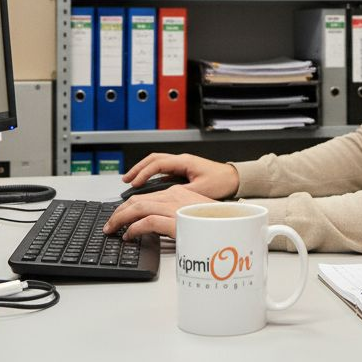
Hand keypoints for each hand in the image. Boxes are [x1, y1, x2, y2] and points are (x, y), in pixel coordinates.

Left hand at [102, 184, 216, 238]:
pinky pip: (146, 223)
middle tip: (110, 223)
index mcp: (179, 192)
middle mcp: (174, 196)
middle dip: (119, 211)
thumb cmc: (218, 221)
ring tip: (112, 229)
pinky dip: (133, 228)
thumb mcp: (194, 214)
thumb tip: (161, 224)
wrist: (235, 224)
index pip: (146, 196)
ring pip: (136, 208)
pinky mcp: (175, 221)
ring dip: (120, 218)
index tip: (120, 215)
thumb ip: (178, 214)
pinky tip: (128, 236)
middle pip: (136, 200)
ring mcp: (174, 207)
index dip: (128, 206)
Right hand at [122, 152, 239, 199]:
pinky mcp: (183, 171)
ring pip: (157, 163)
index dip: (143, 174)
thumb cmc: (222, 182)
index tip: (133, 184)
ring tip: (131, 182)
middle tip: (125, 181)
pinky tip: (146, 186)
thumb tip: (164, 201)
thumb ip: (182, 195)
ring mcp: (182, 164)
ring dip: (143, 171)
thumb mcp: (201, 190)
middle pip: (153, 160)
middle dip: (137, 169)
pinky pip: (163, 170)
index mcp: (184, 162)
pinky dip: (152, 176)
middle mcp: (181, 160)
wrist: (235, 178)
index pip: (157, 164)